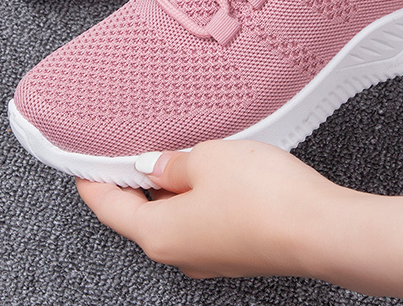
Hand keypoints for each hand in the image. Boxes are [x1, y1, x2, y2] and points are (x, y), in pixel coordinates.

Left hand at [76, 140, 336, 278]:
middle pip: (141, 215)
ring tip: (178, 150)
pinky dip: (196, 196)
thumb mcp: (208, 159)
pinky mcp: (236, 251)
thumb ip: (174, 162)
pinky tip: (212, 171)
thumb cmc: (262, 196)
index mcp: (160, 234)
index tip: (82, 163)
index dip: (94, 182)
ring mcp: (210, 256)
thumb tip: (156, 166)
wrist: (320, 229)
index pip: (110, 208)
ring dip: (171, 187)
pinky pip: (202, 221)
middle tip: (132, 146)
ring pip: (175, 217)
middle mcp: (180, 254)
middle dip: (135, 181)